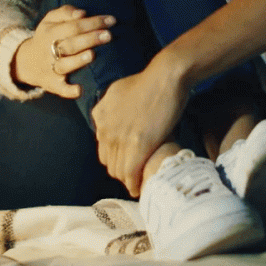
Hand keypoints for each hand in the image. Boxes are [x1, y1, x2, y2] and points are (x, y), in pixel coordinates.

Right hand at [13, 5, 112, 98]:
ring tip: (93, 55)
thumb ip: (65, 12)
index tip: (111, 20)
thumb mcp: (50, 20)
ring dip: (78, 60)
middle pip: (70, 44)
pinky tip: (80, 90)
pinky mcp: (52, 84)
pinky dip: (69, 90)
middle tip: (108, 35)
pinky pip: (61, 89)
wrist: (26, 62)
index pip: (73, 26)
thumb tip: (82, 13)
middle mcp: (49, 50)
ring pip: (64, 65)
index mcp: (50, 32)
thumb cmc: (47, 37)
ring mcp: (51, 69)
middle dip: (90, 39)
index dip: (93, 22)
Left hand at [91, 58, 191, 196]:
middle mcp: (105, 128)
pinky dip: (134, 184)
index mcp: (99, 115)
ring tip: (140, 183)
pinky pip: (130, 174)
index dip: (116, 158)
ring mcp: (119, 138)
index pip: (102, 148)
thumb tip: (115, 120)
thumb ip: (111, 108)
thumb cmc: (149, 81)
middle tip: (136, 176)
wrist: (165, 77)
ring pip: (118, 170)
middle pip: (108, 162)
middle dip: (121, 171)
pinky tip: (141, 188)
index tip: (128, 162)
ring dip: (128, 179)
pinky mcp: (137, 146)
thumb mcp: (118, 91)